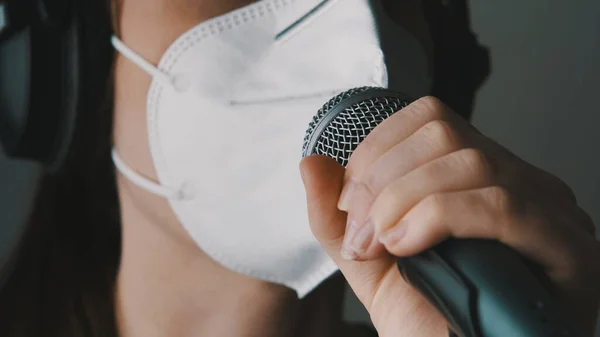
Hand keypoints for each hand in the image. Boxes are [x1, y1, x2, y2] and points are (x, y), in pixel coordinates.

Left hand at [300, 96, 599, 335]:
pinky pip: (498, 204)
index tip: (350, 201)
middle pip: (443, 133)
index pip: (428, 119)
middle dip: (381, 181)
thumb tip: (311, 164)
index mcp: (472, 179)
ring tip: (384, 246)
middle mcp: (514, 182)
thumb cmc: (426, 319)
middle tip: (363, 233)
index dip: (377, 149)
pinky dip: (437, 217)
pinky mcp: (564, 245)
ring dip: (403, 201)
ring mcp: (545, 209)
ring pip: (468, 162)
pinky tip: (410, 247)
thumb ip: (336, 216)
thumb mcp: (369, 264)